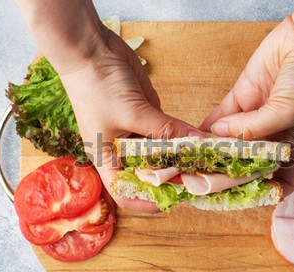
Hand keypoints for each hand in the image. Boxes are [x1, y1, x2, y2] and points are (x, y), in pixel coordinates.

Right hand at [56, 15, 202, 212]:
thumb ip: (165, 128)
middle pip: (147, 173)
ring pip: (161, 152)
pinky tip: (198, 140)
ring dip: (180, 156)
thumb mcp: (132, 112)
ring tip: (204, 162)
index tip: (171, 200)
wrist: (90, 48)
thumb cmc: (97, 85)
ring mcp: (135, 132)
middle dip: (170, 178)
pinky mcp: (147, 115)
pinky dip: (181, 136)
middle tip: (197, 179)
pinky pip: (167, 131)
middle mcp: (121, 149)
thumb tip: (197, 141)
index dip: (145, 202)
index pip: (124, 191)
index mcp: (106, 158)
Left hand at [200, 16, 293, 194]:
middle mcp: (275, 136)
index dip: (267, 190)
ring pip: (232, 139)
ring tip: (196, 159)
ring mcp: (257, 117)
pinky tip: (195, 134)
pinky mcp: (243, 98)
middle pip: (250, 162)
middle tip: (207, 179)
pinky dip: (210, 125)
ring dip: (216, 148)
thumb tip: (219, 136)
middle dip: (230, 171)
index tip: (246, 197)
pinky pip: (223, 115)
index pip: (283, 178)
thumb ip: (253, 129)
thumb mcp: (288, 112)